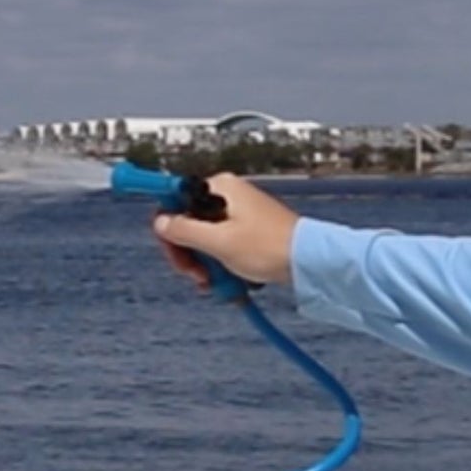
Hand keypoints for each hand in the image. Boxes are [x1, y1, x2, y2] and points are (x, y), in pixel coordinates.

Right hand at [154, 173, 298, 287]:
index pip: (176, 200)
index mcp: (220, 188)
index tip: (172, 249)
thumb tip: (160, 223)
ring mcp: (240, 214)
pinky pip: (224, 248)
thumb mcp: (218, 242)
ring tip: (217, 282)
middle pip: (189, 223)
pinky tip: (230, 282)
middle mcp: (229, 196)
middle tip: (197, 275)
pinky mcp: (250, 232)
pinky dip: (223, 266)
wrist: (309, 261)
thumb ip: (184, 231)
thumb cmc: (270, 247)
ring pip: (206, 240)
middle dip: (189, 254)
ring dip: (206, 265)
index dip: (168, 227)